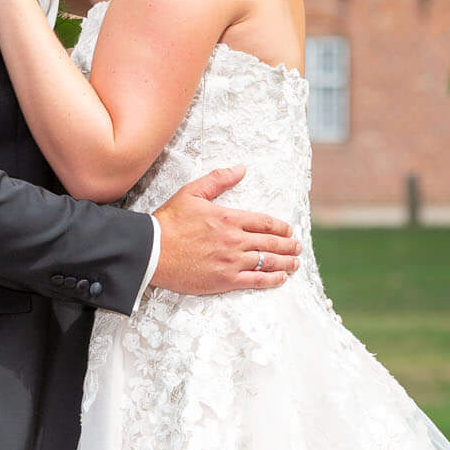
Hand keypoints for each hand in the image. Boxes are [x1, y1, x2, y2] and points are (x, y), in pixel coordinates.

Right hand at [152, 168, 299, 293]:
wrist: (152, 251)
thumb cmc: (169, 222)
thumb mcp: (192, 192)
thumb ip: (218, 180)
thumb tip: (241, 168)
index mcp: (229, 217)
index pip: (264, 222)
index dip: (280, 226)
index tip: (288, 229)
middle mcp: (234, 240)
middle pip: (270, 242)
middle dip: (288, 244)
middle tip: (297, 246)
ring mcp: (231, 261)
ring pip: (267, 262)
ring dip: (285, 262)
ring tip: (295, 262)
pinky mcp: (225, 280)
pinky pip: (256, 281)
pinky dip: (272, 279)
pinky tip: (281, 278)